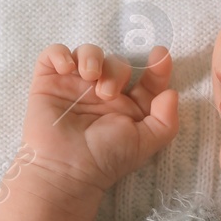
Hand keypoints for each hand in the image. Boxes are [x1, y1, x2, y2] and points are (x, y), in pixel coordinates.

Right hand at [19, 43, 178, 193]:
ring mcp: (76, 86)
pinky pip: (54, 54)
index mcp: (128, 106)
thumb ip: (166, 120)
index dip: (156, 66)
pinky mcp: (49, 82)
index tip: (160, 55)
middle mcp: (103, 92)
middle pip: (117, 62)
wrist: (67, 168)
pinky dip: (60, 54)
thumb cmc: (106, 158)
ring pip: (89, 53)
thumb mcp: (145, 142)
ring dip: (92, 57)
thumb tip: (171, 93)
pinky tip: (67, 67)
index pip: (146, 79)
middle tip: (107, 93)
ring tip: (89, 76)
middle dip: (116, 71)